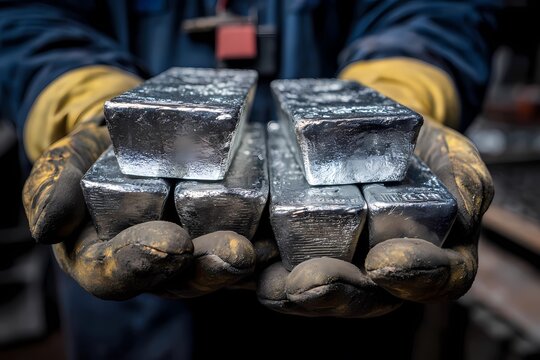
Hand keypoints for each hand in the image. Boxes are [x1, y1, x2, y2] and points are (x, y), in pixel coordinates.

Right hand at [23, 118, 256, 299]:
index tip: (170, 242)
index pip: (118, 274)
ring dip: (243, 262)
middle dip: (207, 268)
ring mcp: (189, 254)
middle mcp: (152, 265)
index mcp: (104, 258)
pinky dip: (263, 243)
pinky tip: (281, 234)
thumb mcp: (62, 163)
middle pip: (179, 279)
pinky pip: (244, 248)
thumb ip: (52, 189)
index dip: (142, 262)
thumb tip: (47, 229)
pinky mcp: (220, 235)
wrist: (131, 135)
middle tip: (234, 253)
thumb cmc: (93, 153)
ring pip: (216, 269)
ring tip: (265, 247)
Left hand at [256, 118, 493, 316]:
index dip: (413, 277)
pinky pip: (277, 265)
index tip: (385, 263)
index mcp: (429, 260)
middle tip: (306, 283)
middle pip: (361, 297)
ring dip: (286, 291)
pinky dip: (257, 265)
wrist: (377, 134)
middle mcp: (381, 274)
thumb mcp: (455, 159)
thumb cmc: (421, 150)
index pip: (432, 280)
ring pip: (314, 291)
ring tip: (266, 281)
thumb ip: (466, 184)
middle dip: (332, 292)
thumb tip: (463, 215)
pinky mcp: (298, 251)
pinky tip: (240, 256)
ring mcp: (338, 266)